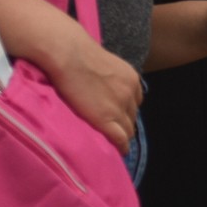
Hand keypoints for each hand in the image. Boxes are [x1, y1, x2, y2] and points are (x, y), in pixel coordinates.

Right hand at [45, 27, 142, 153]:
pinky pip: (120, 139)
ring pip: (128, 129)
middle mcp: (130, 93)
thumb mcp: (105, 64)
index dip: (127, 110)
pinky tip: (119, 152)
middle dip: (125, 123)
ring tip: (115, 143)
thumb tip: (103, 83)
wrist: (70, 55)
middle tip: (115, 130)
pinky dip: (121, 147)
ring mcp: (120, 107)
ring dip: (122, 135)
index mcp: (131, 79)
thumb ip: (110, 77)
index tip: (120, 115)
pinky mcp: (106, 120)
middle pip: (133, 116)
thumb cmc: (79, 54)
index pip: (136, 101)